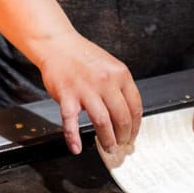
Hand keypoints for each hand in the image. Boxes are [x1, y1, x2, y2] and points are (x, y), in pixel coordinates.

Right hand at [37, 31, 142, 154]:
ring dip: (107, 139)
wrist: (58, 44)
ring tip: (108, 147)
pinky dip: (73, 137)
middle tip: (121, 144)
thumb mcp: (111, 67)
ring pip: (102, 122)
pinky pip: (71, 121)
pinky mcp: (67, 95)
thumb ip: (120, 87)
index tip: (133, 135)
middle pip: (122, 118)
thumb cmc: (83, 57)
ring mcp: (86, 89)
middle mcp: (105, 82)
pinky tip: (76, 147)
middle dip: (124, 136)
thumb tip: (129, 114)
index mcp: (120, 75)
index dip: (136, 126)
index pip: (135, 107)